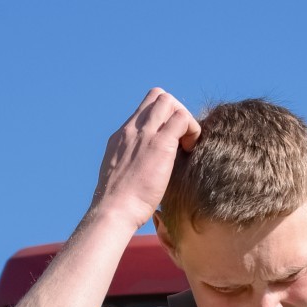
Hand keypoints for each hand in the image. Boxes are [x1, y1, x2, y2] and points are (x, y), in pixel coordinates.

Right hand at [88, 88, 200, 229]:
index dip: (162, 118)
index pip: (144, 109)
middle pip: (157, 97)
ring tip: (186, 145)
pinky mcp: (160, 144)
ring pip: (168, 101)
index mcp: (121, 137)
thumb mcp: (122, 175)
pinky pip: (182, 118)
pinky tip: (190, 150)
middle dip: (174, 112)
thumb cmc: (119, 204)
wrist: (114, 210)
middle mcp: (131, 129)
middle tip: (181, 139)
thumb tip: (144, 172)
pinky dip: (192, 129)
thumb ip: (132, 165)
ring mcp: (144, 134)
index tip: (170, 141)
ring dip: (183, 118)